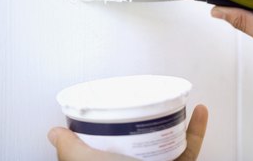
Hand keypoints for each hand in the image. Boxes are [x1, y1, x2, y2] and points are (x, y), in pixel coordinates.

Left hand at [48, 105, 207, 160]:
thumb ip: (68, 149)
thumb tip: (53, 133)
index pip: (109, 148)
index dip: (110, 129)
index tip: (112, 111)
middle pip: (142, 141)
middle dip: (146, 121)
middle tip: (147, 103)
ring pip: (169, 141)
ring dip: (175, 120)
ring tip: (173, 103)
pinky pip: (191, 147)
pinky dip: (197, 130)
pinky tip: (199, 112)